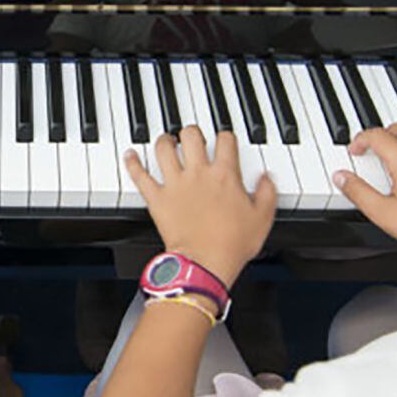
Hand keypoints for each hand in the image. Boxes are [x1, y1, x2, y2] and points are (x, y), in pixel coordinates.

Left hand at [125, 127, 276, 286]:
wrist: (205, 262)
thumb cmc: (232, 244)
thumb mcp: (262, 217)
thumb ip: (266, 193)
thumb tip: (267, 178)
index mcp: (225, 174)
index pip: (225, 140)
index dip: (225, 136)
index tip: (224, 141)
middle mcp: (198, 173)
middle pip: (191, 135)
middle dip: (192, 133)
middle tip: (192, 138)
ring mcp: (175, 184)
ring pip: (163, 148)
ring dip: (164, 141)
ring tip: (166, 141)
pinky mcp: (156, 198)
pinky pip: (139, 175)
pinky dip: (132, 163)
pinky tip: (130, 155)